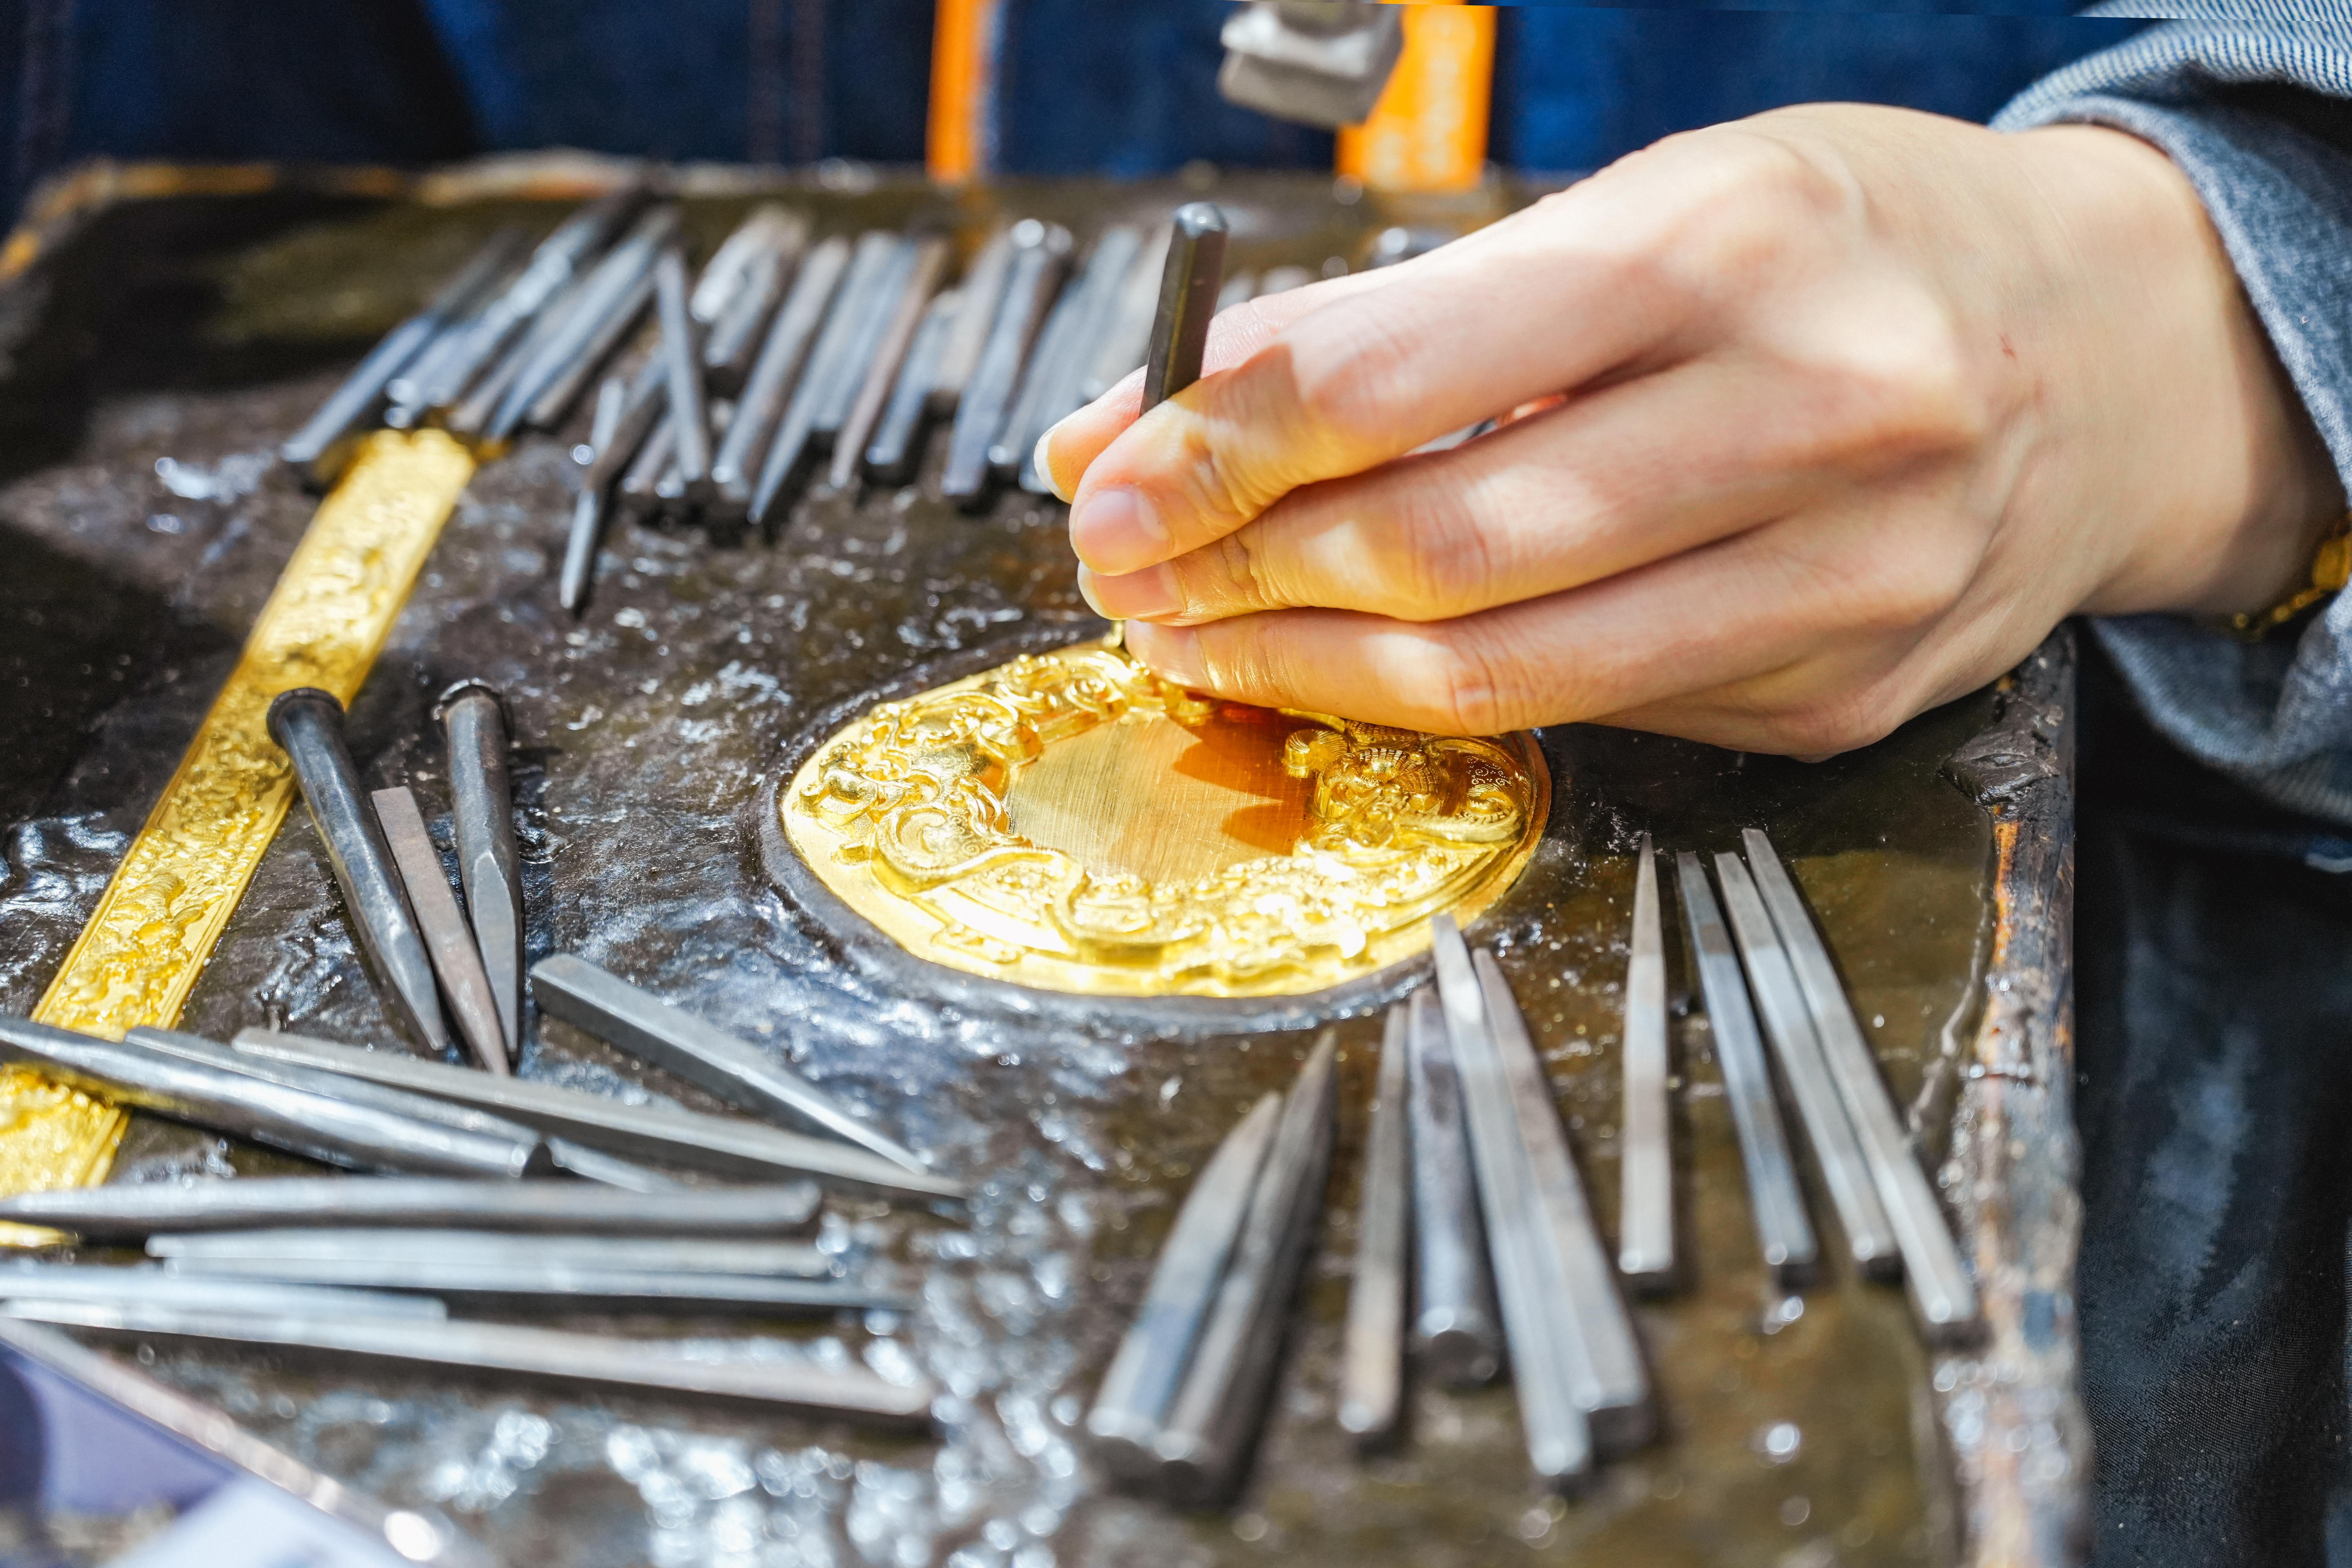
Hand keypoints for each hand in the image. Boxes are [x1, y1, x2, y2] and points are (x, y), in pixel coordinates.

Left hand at [1038, 105, 2343, 752]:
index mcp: (1728, 248)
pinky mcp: (1842, 695)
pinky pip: (1593, 716)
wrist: (2102, 350)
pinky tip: (1368, 661)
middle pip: (1434, 550)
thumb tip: (1158, 422)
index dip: (1216, 445)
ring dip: (1308, 668)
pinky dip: (1447, 696)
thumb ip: (1396, 324)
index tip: (1114, 483)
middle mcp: (1809, 416)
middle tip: (1136, 577)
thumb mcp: (1636, 212)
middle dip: (1239, 573)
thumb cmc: (1843, 252)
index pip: (1394, 376)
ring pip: (1497, 678)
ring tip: (1207, 639)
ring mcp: (1841, 581)